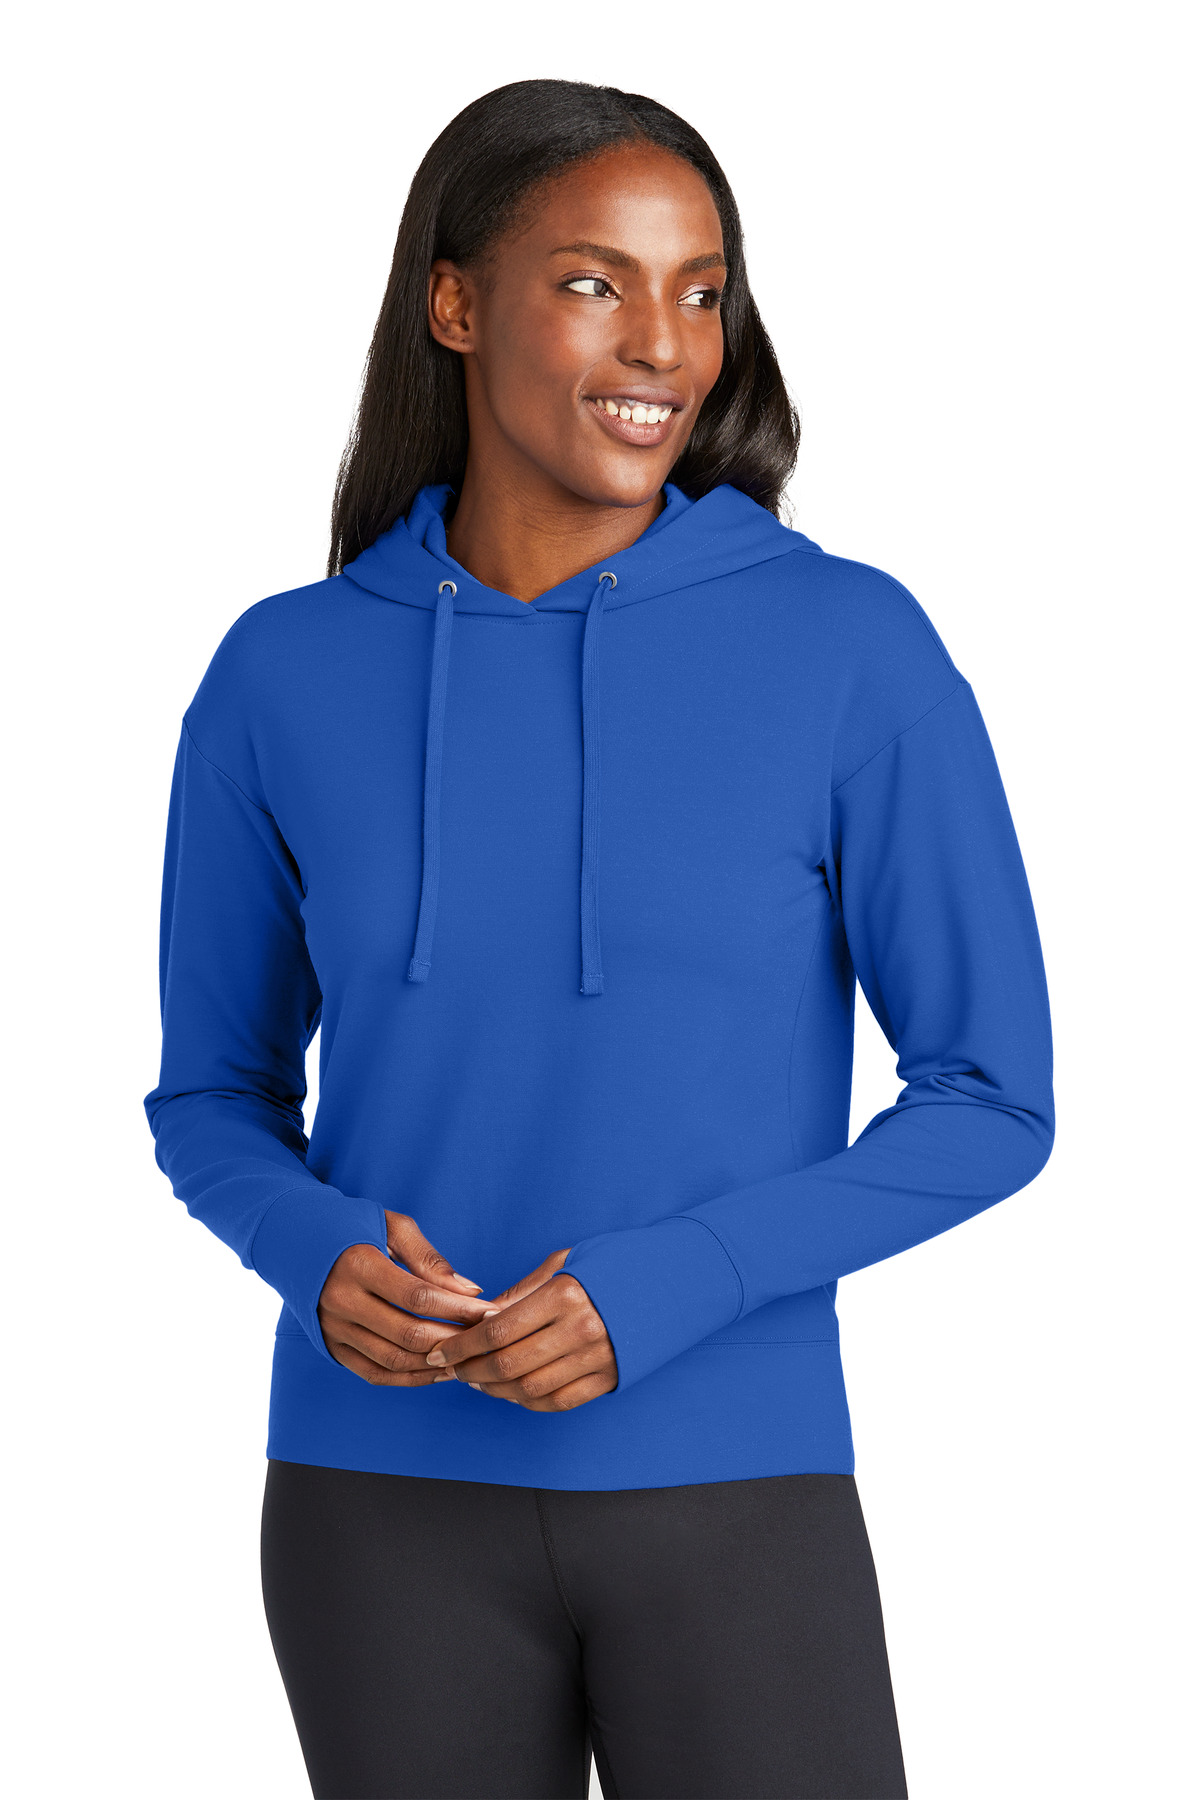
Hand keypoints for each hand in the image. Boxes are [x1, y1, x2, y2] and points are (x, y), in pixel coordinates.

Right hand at [318, 1210, 500, 1385]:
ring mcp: (333, 1329)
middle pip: (408, 1333)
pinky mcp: (331, 1347)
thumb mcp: (391, 1225)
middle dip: (454, 1338)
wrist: (295, 1241)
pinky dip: (409, 1379)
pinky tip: (438, 1371)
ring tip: (469, 1357)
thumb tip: (469, 1290)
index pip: (417, 1296)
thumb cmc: (352, 1226)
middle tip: (486, 1336)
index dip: (458, 1308)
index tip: (490, 1310)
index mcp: (357, 1264)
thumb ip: (429, 1258)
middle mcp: (341, 1301)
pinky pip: (374, 1374)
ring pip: (393, 1360)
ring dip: (436, 1364)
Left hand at [424, 1248, 617, 1410]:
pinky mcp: (608, 1379)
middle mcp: (581, 1329)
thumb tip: (480, 1318)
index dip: (462, 1345)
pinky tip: (510, 1391)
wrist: (670, 1282)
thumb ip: (521, 1292)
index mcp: (565, 1295)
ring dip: (494, 1390)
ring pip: (529, 1388)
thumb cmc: (611, 1266)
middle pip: (508, 1364)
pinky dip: (527, 1402)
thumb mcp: (565, 1264)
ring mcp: (597, 1358)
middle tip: (452, 1369)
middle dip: (470, 1370)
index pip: (498, 1330)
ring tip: (477, 1380)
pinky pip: (558, 1402)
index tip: (440, 1351)